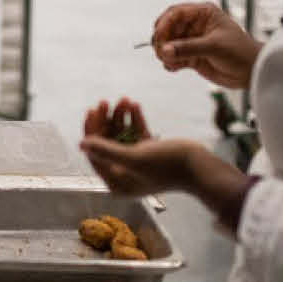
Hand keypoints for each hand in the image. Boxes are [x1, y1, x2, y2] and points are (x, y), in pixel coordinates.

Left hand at [76, 99, 191, 195]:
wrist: (200, 168)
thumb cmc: (167, 166)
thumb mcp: (133, 157)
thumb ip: (106, 150)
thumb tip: (81, 144)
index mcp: (117, 182)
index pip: (96, 154)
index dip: (91, 131)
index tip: (91, 111)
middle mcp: (125, 174)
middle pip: (108, 143)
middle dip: (106, 121)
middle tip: (105, 101)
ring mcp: (139, 163)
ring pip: (123, 136)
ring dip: (121, 117)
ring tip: (124, 100)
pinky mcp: (152, 153)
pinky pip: (138, 134)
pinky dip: (135, 120)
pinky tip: (134, 105)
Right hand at [149, 2, 262, 88]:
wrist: (253, 72)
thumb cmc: (240, 52)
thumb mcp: (214, 47)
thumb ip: (188, 48)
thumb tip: (164, 50)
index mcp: (203, 13)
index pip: (176, 13)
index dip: (164, 24)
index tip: (159, 38)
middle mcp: (196, 25)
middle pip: (168, 28)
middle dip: (162, 41)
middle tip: (161, 53)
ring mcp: (193, 41)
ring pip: (169, 44)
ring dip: (165, 54)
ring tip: (170, 63)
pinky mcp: (192, 56)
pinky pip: (174, 57)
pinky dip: (170, 63)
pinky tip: (174, 68)